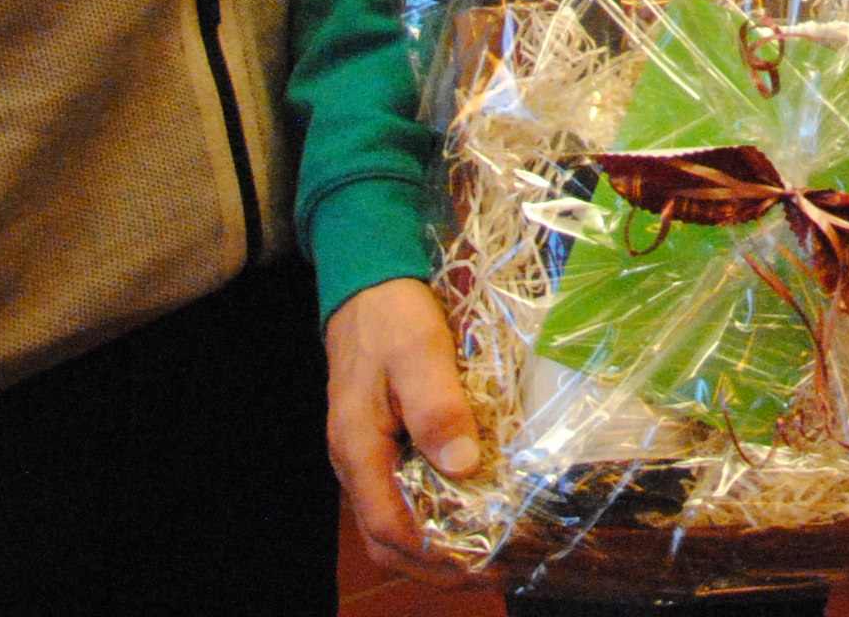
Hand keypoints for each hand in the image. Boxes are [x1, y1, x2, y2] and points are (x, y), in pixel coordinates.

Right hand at [324, 277, 484, 578]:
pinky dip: (437, 508)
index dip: (431, 558)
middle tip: (490, 567)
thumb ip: (437, 406)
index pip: (387, 530)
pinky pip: (406, 489)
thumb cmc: (391, 317)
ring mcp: (369, 452)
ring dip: (438, 539)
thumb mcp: (420, 353)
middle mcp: (357, 462)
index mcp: (358, 449)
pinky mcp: (384, 439)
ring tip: (489, 545)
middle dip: (435, 563)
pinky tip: (473, 502)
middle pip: (389, 536)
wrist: (369, 279)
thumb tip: (462, 464)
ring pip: (397, 516)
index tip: (478, 567)